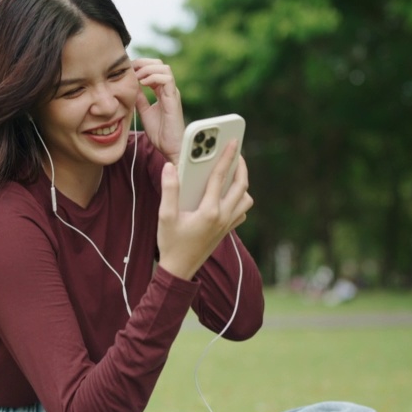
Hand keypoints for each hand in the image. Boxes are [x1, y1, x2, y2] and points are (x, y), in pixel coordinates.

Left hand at [133, 58, 183, 163]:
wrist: (170, 148)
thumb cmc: (160, 133)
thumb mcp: (144, 112)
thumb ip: (139, 99)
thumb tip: (130, 87)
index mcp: (162, 91)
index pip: (153, 69)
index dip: (140, 66)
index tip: (126, 71)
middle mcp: (168, 90)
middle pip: (159, 64)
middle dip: (143, 63)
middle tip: (130, 70)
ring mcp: (172, 93)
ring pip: (164, 68)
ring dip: (147, 69)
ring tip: (136, 76)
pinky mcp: (173, 99)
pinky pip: (167, 79)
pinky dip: (153, 77)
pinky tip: (143, 83)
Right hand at [156, 140, 252, 279]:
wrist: (179, 270)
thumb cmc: (171, 243)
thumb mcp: (165, 215)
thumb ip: (170, 190)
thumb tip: (170, 167)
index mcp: (210, 211)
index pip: (220, 177)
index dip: (226, 156)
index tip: (232, 141)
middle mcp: (223, 217)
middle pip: (241, 186)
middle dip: (241, 167)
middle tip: (236, 152)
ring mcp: (227, 225)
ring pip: (245, 199)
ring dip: (242, 184)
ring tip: (233, 172)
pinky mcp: (227, 231)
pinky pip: (242, 211)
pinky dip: (240, 199)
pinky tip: (228, 194)